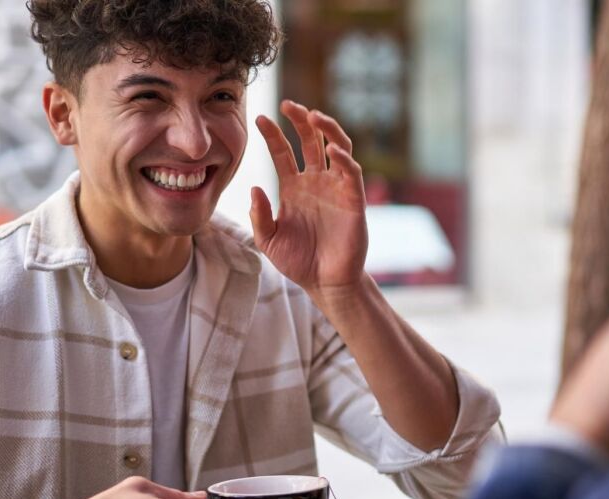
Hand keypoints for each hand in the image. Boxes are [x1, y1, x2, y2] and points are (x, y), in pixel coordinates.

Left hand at [251, 100, 367, 295]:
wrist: (325, 283)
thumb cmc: (298, 261)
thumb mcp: (268, 240)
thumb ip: (259, 216)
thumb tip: (254, 188)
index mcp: (294, 188)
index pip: (283, 152)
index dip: (273, 135)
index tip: (261, 119)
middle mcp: (316, 182)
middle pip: (310, 141)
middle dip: (301, 120)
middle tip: (289, 105)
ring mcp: (336, 188)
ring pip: (336, 147)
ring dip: (327, 129)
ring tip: (313, 115)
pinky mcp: (354, 199)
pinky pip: (351, 172)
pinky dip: (344, 157)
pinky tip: (332, 150)